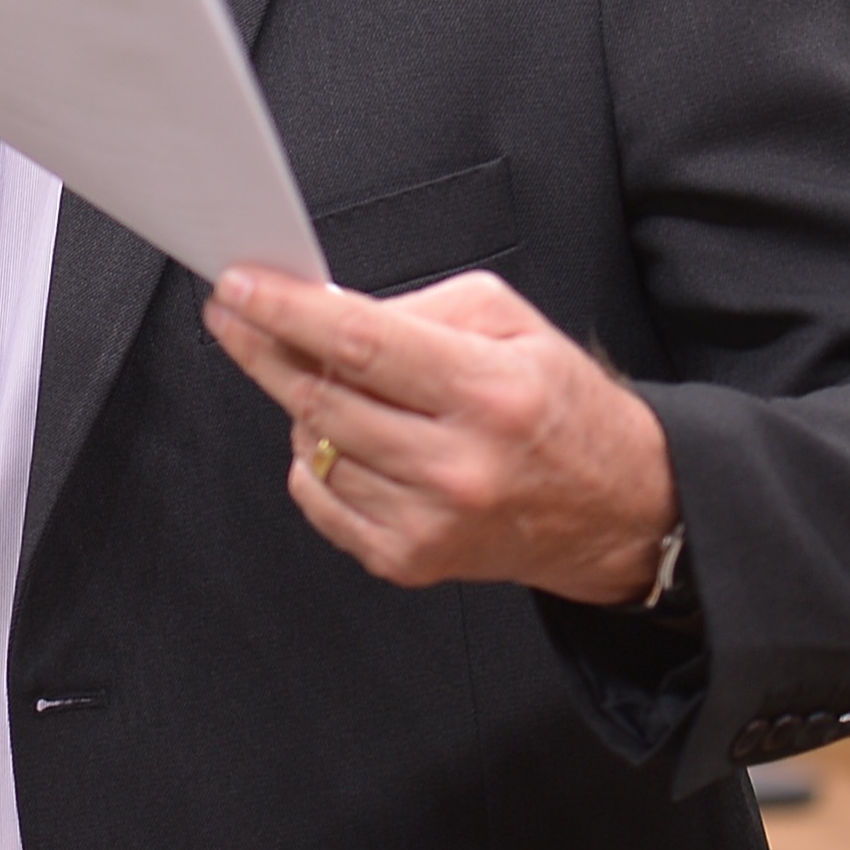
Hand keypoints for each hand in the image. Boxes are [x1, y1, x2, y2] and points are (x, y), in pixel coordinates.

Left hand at [204, 266, 680, 606]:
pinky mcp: (410, 561)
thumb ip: (418, 307)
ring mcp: (430, 521)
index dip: (286, 312)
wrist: (612, 506)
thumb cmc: (556, 405)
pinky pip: (320, 500)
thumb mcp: (510, 323)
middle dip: (264, 348)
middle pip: (322, 397)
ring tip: (335, 385)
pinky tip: (346, 439)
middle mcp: (457, 464)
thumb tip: (328, 310)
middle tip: (236, 316)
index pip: (361, 343)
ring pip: (316, 447)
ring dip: (302, 406)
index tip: (237, 289)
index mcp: (486, 391)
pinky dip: (316, 460)